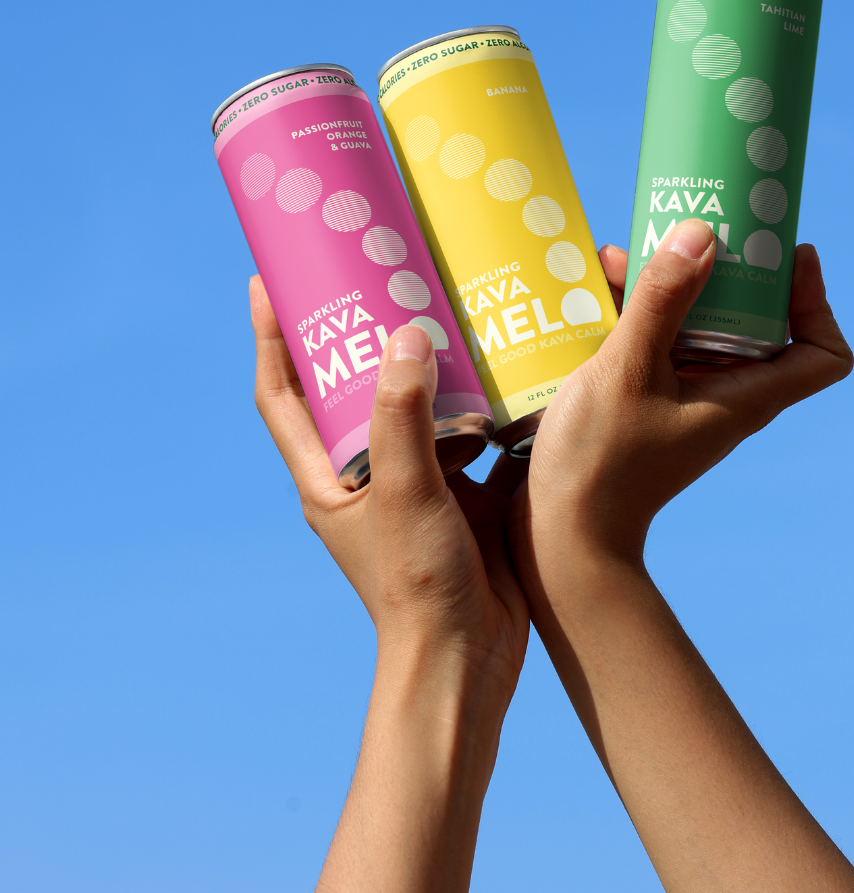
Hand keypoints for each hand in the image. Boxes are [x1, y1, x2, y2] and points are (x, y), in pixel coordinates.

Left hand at [250, 274, 528, 892]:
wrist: (469, 657)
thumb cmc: (418, 584)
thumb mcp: (404, 492)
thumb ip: (401, 418)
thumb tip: (405, 335)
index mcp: (327, 476)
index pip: (283, 394)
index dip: (271, 337)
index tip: (270, 279)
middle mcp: (365, 474)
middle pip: (348, 388)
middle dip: (356, 334)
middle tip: (375, 277)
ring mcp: (414, 483)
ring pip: (411, 405)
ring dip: (423, 362)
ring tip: (444, 309)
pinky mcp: (461, 491)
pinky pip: (464, 429)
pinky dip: (477, 398)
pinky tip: (503, 366)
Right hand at [515, 219, 853, 564]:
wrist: (559, 537)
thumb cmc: (600, 462)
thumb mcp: (627, 368)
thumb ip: (661, 300)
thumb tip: (704, 236)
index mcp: (746, 396)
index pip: (823, 353)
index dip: (816, 300)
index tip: (783, 254)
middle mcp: (726, 395)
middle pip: (755, 322)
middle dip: (726, 271)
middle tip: (699, 226)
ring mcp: (685, 398)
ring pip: (698, 326)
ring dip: (671, 285)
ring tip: (626, 249)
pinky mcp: (647, 399)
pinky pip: (658, 342)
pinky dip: (637, 310)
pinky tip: (597, 283)